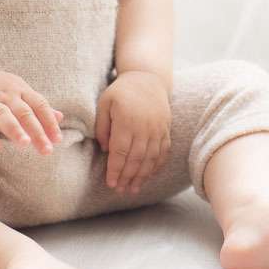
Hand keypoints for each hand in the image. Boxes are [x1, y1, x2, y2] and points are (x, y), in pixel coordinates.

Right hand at [0, 67, 62, 154]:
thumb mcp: (19, 92)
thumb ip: (37, 106)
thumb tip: (60, 117)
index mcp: (21, 90)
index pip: (40, 105)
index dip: (50, 122)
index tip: (58, 140)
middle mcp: (6, 95)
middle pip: (25, 112)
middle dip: (37, 131)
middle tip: (47, 150)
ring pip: (3, 115)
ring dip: (14, 129)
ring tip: (25, 144)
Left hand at [94, 71, 171, 193]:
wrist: (148, 78)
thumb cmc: (122, 91)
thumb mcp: (105, 103)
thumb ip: (102, 127)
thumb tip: (107, 149)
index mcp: (127, 121)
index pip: (120, 151)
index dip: (115, 169)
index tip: (111, 183)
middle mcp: (144, 127)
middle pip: (136, 159)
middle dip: (127, 177)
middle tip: (120, 190)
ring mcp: (158, 129)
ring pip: (150, 158)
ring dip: (142, 176)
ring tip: (133, 189)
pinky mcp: (166, 130)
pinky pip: (162, 152)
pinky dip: (156, 166)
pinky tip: (148, 176)